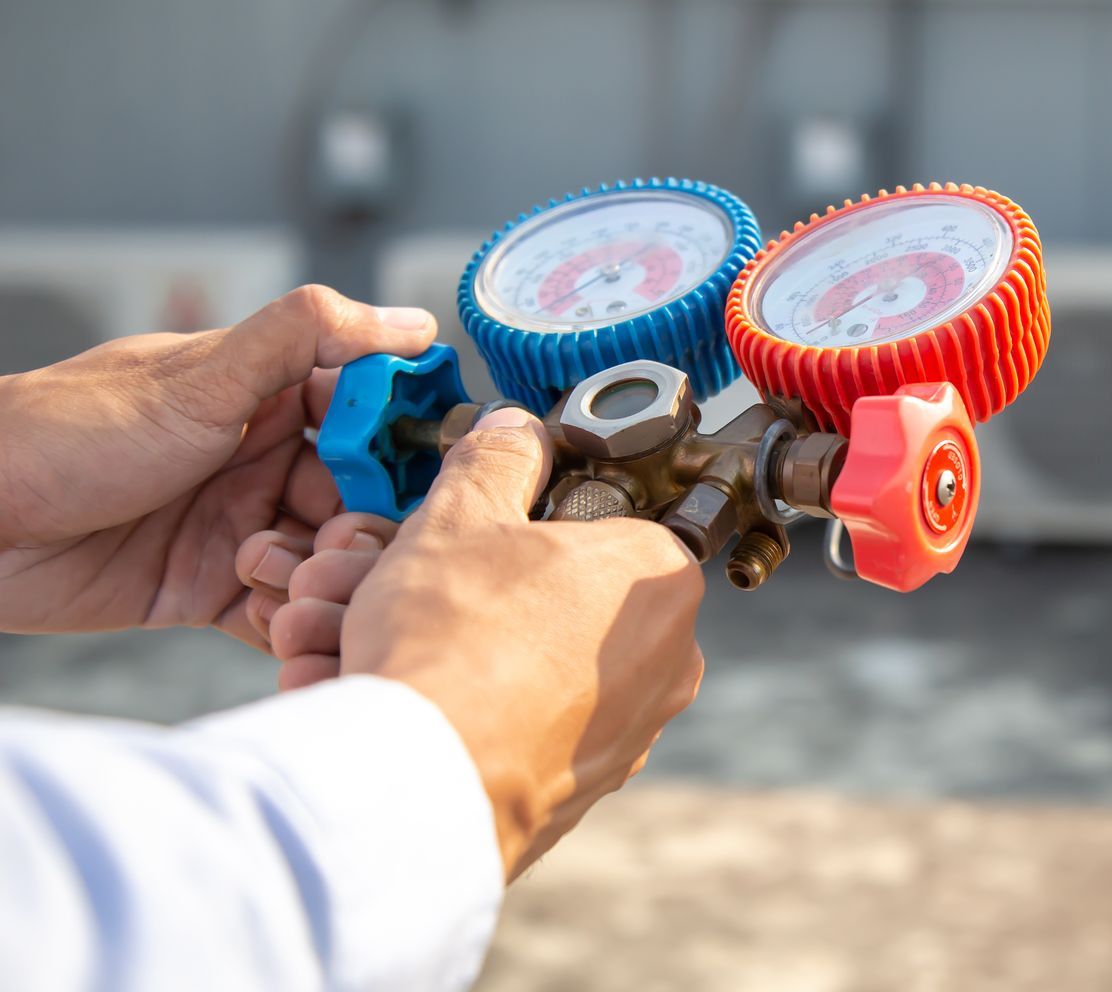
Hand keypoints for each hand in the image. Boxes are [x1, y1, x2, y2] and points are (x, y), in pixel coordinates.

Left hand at [0, 286, 435, 641]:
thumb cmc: (71, 434)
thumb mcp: (203, 376)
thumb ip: (306, 335)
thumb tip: (412, 323)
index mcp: (266, 397)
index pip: (366, 417)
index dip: (398, 445)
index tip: (414, 474)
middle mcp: (259, 459)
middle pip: (357, 496)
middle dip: (362, 525)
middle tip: (341, 544)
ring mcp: (237, 525)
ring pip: (324, 558)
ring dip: (324, 577)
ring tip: (295, 586)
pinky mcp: (209, 589)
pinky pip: (278, 611)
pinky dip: (288, 621)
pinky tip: (274, 621)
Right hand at [241, 409, 704, 879]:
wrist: (417, 787)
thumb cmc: (452, 643)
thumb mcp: (461, 515)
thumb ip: (496, 460)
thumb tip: (512, 431)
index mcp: (658, 577)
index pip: (588, 522)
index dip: (505, 522)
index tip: (451, 535)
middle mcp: (664, 659)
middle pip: (536, 601)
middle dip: (435, 592)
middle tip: (362, 588)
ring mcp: (625, 731)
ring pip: (510, 667)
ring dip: (420, 649)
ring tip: (335, 643)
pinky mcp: (577, 791)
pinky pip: (505, 730)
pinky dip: (441, 711)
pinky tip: (366, 700)